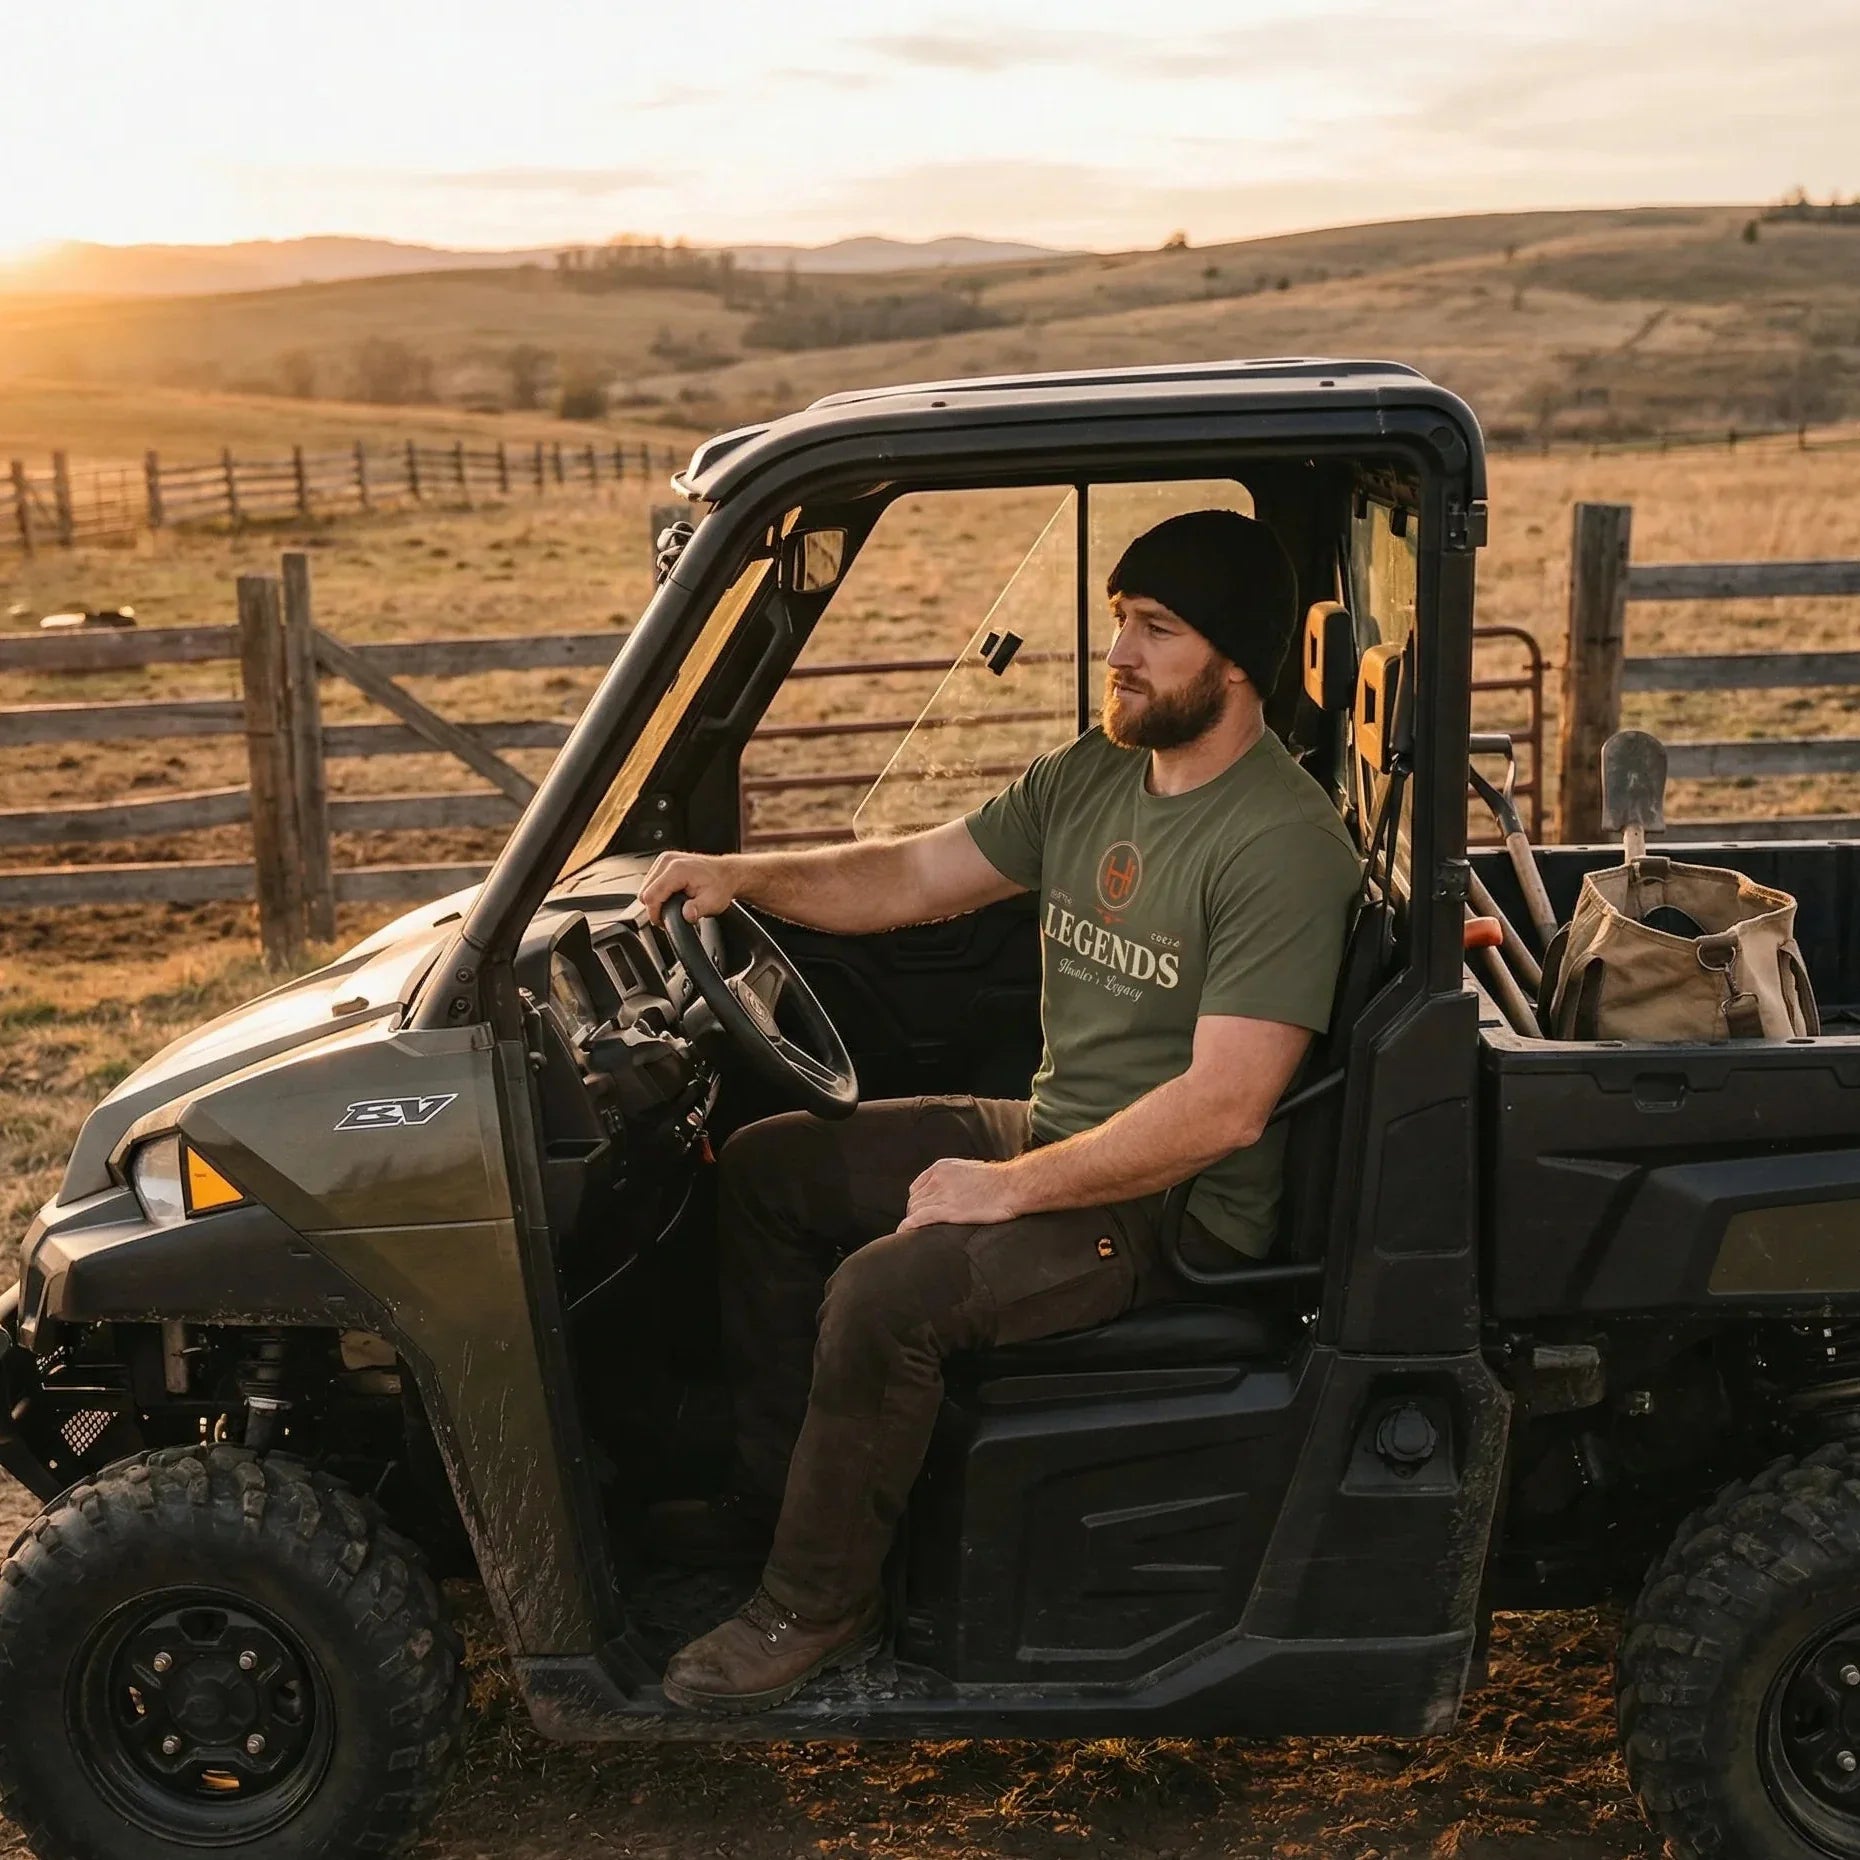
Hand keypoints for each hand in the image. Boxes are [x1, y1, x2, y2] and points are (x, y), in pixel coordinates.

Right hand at [639, 851, 739, 927]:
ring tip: (673, 905)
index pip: (651, 895)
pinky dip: (658, 892)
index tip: (664, 923)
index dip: (655, 913)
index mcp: (677, 869)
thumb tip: (686, 915)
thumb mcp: (713, 902)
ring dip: (656, 900)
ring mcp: (664, 859)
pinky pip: (651, 882)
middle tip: (671, 915)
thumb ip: (698, 909)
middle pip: (645, 892)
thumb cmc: (720, 885)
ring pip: (646, 887)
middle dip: (655, 908)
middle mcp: (667, 861)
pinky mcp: (663, 862)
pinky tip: (672, 896)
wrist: (726, 873)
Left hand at [898, 1157, 1021, 1230]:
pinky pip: (918, 1219)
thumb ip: (954, 1178)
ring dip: (913, 1222)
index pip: (917, 1187)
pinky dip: (908, 1226)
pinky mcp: (947, 1211)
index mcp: (942, 1168)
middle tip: (921, 1227)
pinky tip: (902, 1233)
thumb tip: (952, 1190)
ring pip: (914, 1210)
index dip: (918, 1202)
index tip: (923, 1212)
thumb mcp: (969, 1169)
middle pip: (914, 1200)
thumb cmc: (998, 1181)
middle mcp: (937, 1179)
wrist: (1011, 1186)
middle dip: (915, 1214)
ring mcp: (942, 1195)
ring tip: (915, 1234)